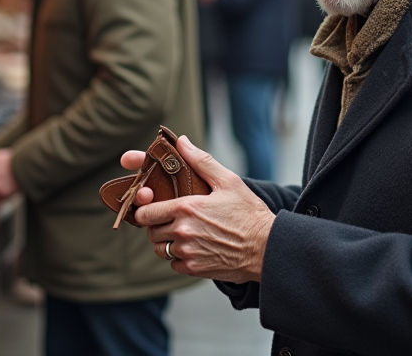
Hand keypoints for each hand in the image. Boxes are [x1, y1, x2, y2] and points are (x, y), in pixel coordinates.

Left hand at [120, 136, 274, 283]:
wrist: (266, 247)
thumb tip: (181, 142)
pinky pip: (173, 264)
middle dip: (157, 225)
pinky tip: (194, 248)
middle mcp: (183, 231)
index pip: (145, 213)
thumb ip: (201, 161)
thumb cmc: (249, 213)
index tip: (154, 208)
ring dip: (167, 242)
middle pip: (150, 232)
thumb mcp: (228, 181)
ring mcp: (188, 252)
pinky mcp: (194, 269)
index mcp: (186, 208)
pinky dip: (179, 257)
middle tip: (172, 220)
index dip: (147, 210)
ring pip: (160, 249)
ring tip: (184, 234)